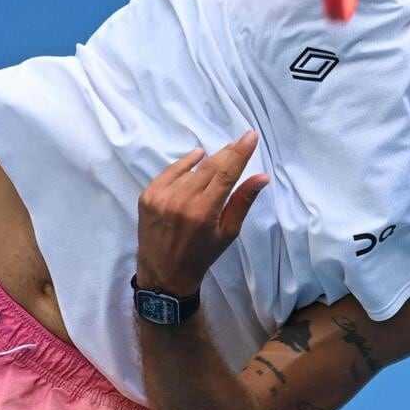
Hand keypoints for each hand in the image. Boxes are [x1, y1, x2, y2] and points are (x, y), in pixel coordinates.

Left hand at [136, 131, 269, 295]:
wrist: (164, 274)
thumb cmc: (202, 256)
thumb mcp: (228, 232)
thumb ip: (243, 201)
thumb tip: (261, 176)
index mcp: (204, 212)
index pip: (226, 172)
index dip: (240, 152)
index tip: (250, 136)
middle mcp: (181, 201)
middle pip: (210, 166)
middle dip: (227, 152)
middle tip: (240, 141)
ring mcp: (161, 197)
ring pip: (191, 168)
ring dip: (208, 161)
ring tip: (220, 157)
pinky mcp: (148, 195)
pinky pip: (170, 171)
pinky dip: (184, 164)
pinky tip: (196, 157)